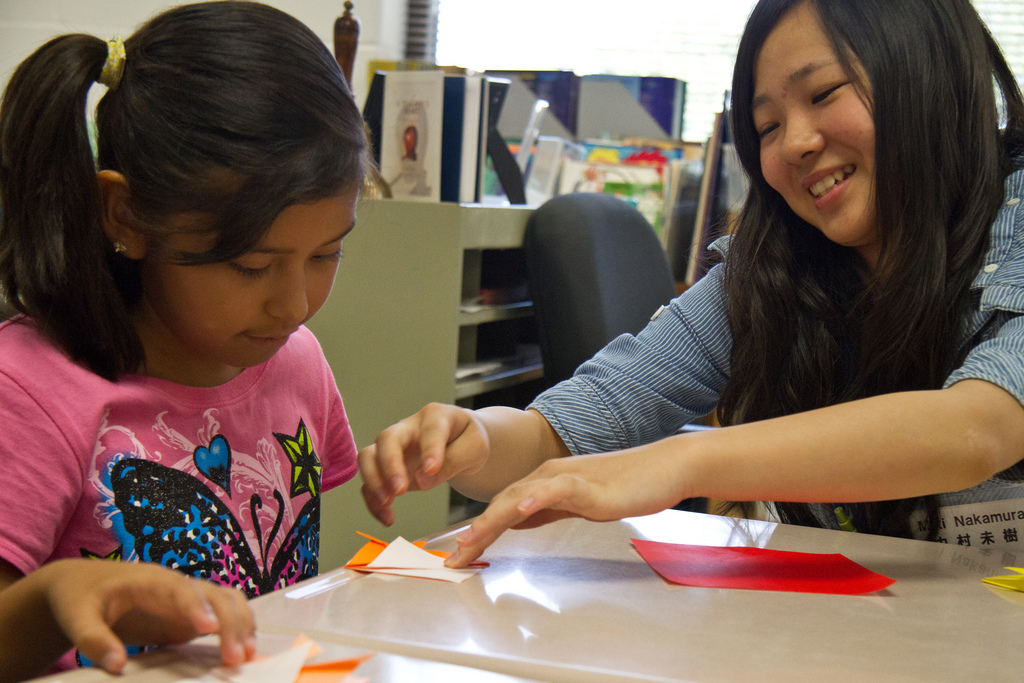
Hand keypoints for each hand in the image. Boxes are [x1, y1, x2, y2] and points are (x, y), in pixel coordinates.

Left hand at [43, 559, 254, 673]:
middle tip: (236, 658)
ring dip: (242, 623)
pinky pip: (224, 614)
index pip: (179, 588)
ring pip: (228, 600)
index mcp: (149, 580)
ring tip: (249, 655)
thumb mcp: (77, 616)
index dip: (196, 606)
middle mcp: (176, 585)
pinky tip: (245, 651)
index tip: (209, 629)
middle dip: (230, 623)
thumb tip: (117, 665)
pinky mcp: (192, 614)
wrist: (84, 585)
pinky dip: (240, 627)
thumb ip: (93, 638)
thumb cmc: (80, 597)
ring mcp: (188, 598)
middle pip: (215, 594)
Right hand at [358, 402, 489, 524]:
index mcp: (436, 416)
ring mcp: (394, 445)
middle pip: (387, 438)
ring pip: (369, 456)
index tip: (432, 471)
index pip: (430, 429)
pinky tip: (386, 517)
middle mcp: (408, 427)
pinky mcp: (385, 465)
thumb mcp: (475, 448)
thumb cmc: (468, 441)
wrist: (460, 443)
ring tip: (387, 504)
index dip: (430, 449)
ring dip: (374, 481)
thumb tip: (422, 481)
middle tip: (401, 490)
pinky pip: (370, 481)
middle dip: (390, 465)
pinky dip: (373, 500)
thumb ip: (454, 460)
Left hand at [444, 446, 687, 566]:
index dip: (478, 531)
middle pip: (502, 504)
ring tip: (470, 539)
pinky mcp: (590, 485)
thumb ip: (547, 508)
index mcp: (545, 481)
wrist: (665, 467)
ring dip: (492, 519)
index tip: (458, 556)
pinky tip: (519, 510)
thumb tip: (518, 519)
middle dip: (475, 533)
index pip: (502, 507)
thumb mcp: (578, 502)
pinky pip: (557, 490)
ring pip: (520, 496)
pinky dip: (535, 499)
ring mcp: (568, 478)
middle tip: (452, 559)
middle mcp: (549, 476)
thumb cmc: (627, 486)